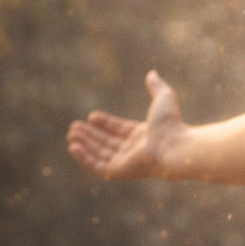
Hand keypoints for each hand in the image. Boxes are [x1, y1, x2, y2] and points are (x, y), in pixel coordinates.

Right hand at [66, 71, 186, 180]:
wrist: (173, 146)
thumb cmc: (170, 124)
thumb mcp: (163, 98)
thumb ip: (157, 87)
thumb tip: (152, 73)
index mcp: (143, 136)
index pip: (119, 130)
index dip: (105, 123)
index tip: (91, 116)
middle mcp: (134, 151)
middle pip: (107, 143)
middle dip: (90, 135)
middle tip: (74, 128)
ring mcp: (126, 162)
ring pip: (100, 153)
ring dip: (84, 144)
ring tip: (71, 135)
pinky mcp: (118, 172)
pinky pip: (97, 166)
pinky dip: (84, 158)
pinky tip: (73, 147)